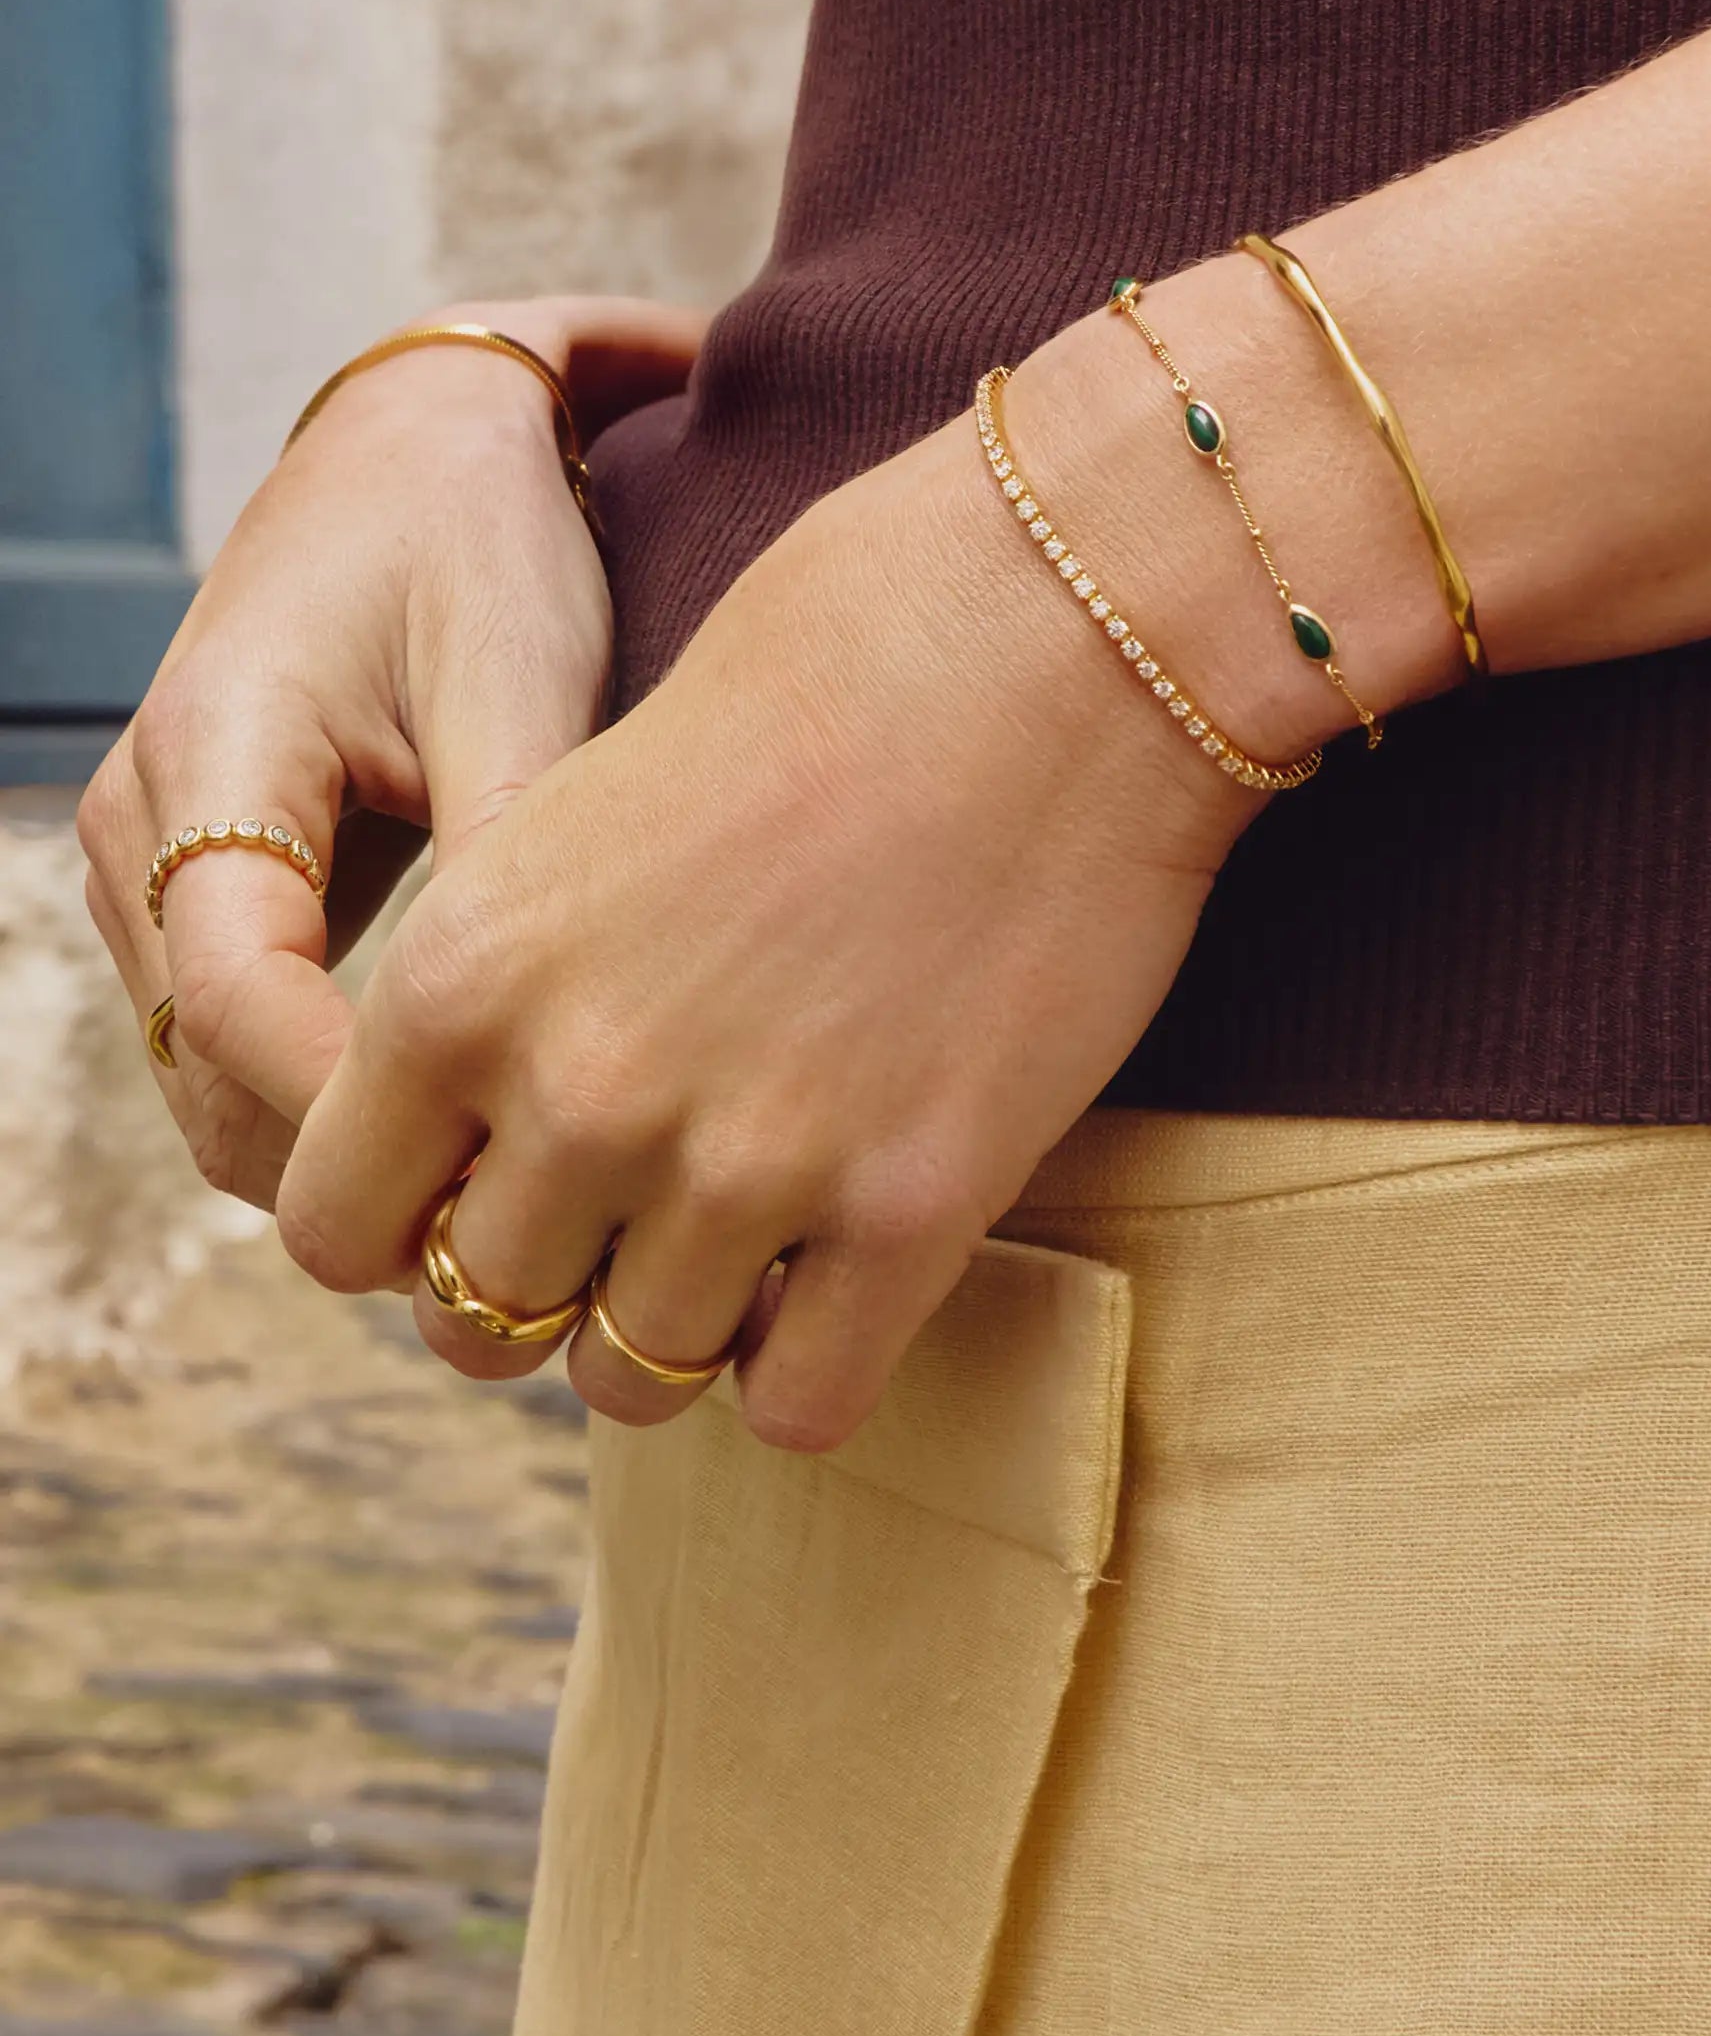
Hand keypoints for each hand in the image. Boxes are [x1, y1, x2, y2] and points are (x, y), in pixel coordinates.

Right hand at [78, 296, 705, 1208]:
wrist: (415, 451)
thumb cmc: (475, 546)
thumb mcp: (517, 679)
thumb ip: (514, 855)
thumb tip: (548, 1049)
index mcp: (207, 761)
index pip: (242, 1003)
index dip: (360, 1113)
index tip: (507, 1174)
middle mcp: (142, 835)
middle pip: (214, 1078)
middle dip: (358, 1166)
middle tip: (538, 1224)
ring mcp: (154, 874)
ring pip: (218, 1088)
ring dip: (345, 1156)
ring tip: (518, 1196)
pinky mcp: (201, 896)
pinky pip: (243, 1050)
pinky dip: (334, 1109)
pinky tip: (470, 1133)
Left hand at [274, 349, 1282, 1451]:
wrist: (1053, 629)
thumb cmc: (828, 665)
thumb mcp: (586, 805)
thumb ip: (509, 977)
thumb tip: (493, 1121)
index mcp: (463, 972)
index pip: (333, 1225)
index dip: (401, 1232)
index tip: (481, 1194)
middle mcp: (580, 1091)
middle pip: (479, 1322)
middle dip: (541, 1289)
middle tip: (622, 1222)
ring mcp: (748, 1167)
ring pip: (631, 1385)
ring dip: (670, 1335)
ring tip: (737, 1248)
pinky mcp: (916, 1209)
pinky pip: (801, 1406)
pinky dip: (803, 1370)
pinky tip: (836, 1282)